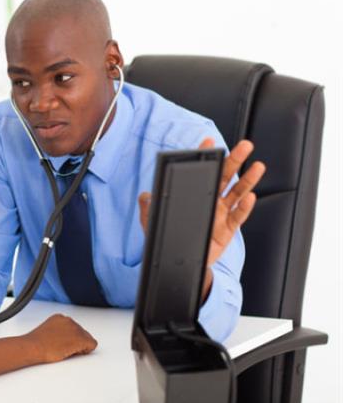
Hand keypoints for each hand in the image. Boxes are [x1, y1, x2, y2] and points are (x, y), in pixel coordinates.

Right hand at [24, 314, 97, 362]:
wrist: (33, 347)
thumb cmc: (36, 344)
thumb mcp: (47, 332)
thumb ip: (58, 332)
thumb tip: (65, 340)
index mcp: (60, 317)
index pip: (73, 328)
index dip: (70, 338)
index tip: (61, 344)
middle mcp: (69, 320)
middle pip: (82, 333)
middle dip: (76, 342)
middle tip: (63, 349)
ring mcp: (75, 329)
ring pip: (87, 338)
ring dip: (80, 346)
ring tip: (66, 351)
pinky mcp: (80, 339)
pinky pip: (92, 344)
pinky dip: (86, 350)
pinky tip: (74, 352)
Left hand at [138, 139, 265, 296]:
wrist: (179, 261)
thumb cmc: (168, 237)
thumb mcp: (153, 222)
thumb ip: (149, 207)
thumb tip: (144, 195)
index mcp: (194, 194)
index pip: (201, 172)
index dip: (205, 156)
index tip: (209, 141)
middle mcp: (210, 201)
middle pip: (225, 177)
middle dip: (234, 160)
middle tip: (245, 145)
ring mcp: (221, 214)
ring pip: (237, 194)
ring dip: (247, 180)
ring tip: (258, 166)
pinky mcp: (227, 230)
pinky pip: (238, 217)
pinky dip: (245, 207)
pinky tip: (250, 197)